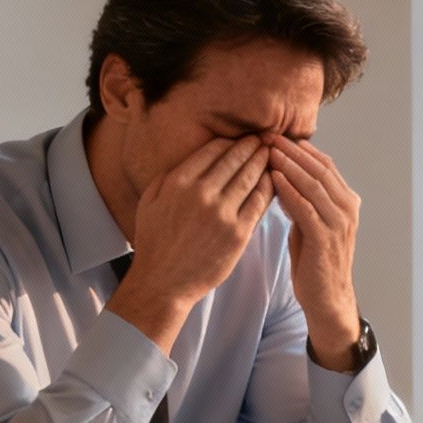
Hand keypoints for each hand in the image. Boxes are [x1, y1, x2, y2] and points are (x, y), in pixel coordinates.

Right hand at [123, 135, 275, 306]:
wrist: (163, 283)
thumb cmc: (154, 243)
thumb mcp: (149, 203)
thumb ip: (166, 177)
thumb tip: (189, 159)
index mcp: (178, 183)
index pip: (213, 150)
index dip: (230, 141)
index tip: (239, 139)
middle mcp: (201, 194)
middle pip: (235, 159)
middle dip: (251, 146)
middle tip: (263, 139)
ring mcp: (222, 214)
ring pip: (250, 177)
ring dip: (263, 162)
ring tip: (271, 154)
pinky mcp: (238, 233)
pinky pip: (260, 202)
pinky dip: (269, 187)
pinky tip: (274, 180)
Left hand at [265, 137, 361, 367]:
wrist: (327, 298)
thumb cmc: (314, 262)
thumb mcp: (308, 224)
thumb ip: (301, 201)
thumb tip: (280, 177)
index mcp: (346, 200)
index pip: (323, 164)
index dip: (299, 147)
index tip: (274, 134)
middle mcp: (347, 207)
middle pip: (319, 168)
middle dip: (292, 149)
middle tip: (268, 133)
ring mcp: (339, 222)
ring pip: (313, 183)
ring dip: (289, 164)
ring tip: (267, 149)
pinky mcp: (326, 237)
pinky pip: (306, 207)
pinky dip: (289, 190)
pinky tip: (273, 177)